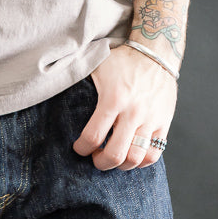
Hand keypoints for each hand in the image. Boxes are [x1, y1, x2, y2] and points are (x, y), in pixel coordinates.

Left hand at [72, 44, 177, 170]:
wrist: (156, 53)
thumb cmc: (123, 59)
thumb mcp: (97, 65)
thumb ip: (79, 79)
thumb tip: (54, 87)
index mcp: (113, 99)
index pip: (93, 136)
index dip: (82, 148)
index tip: (79, 148)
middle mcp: (133, 112)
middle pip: (115, 154)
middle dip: (100, 162)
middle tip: (94, 158)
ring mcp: (150, 119)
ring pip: (135, 158)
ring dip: (121, 165)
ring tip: (113, 158)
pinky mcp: (164, 122)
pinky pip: (154, 153)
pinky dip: (142, 162)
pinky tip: (132, 157)